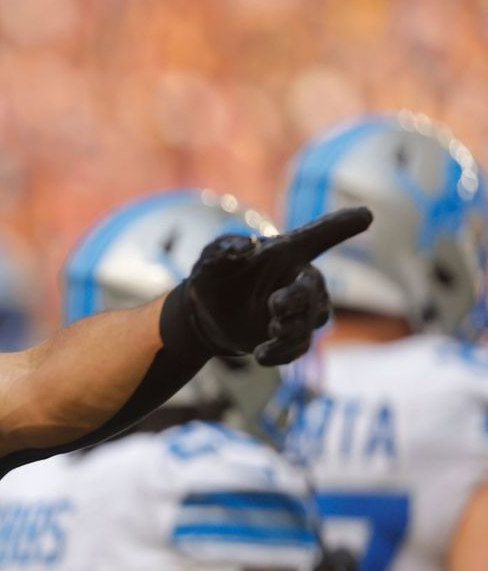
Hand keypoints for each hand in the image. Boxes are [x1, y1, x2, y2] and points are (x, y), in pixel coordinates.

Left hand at [185, 207, 372, 364]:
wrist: (205, 315)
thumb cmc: (214, 276)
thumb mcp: (211, 260)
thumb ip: (223, 251)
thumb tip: (242, 249)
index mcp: (285, 252)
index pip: (318, 236)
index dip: (340, 226)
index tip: (366, 215)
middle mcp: (299, 279)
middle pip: (314, 288)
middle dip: (299, 298)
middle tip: (275, 306)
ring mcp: (299, 310)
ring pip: (312, 321)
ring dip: (292, 329)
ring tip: (269, 333)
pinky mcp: (291, 338)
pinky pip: (299, 347)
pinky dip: (282, 353)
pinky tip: (261, 355)